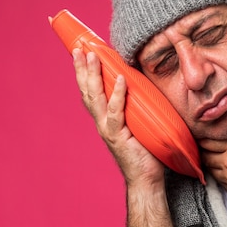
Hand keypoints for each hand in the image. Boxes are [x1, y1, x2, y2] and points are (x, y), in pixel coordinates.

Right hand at [73, 49, 164, 186]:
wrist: (145, 179)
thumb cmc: (144, 152)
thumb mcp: (137, 124)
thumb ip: (134, 108)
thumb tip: (142, 86)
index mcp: (105, 119)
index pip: (91, 91)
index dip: (84, 72)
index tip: (81, 52)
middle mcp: (102, 122)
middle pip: (87, 90)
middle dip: (82, 68)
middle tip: (80, 47)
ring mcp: (108, 129)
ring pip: (96, 98)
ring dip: (93, 75)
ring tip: (92, 55)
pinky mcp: (118, 136)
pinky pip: (117, 112)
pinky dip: (119, 95)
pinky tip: (121, 79)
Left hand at [200, 86, 226, 206]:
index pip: (206, 136)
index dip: (204, 130)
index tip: (207, 125)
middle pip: (203, 150)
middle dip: (203, 144)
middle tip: (207, 137)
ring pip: (207, 165)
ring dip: (208, 157)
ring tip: (213, 150)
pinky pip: (215, 178)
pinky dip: (215, 170)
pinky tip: (223, 163)